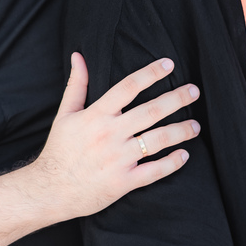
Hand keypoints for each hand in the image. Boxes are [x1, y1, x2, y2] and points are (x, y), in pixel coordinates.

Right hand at [30, 53, 200, 219]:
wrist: (50, 190)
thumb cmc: (59, 150)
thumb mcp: (65, 114)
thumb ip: (77, 85)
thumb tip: (78, 56)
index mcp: (97, 115)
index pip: (128, 87)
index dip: (150, 73)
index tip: (169, 64)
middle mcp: (110, 134)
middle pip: (151, 111)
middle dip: (176, 99)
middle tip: (194, 91)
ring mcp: (119, 159)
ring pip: (158, 140)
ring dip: (181, 131)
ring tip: (196, 125)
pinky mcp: (124, 181)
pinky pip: (154, 171)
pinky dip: (172, 163)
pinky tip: (184, 155)